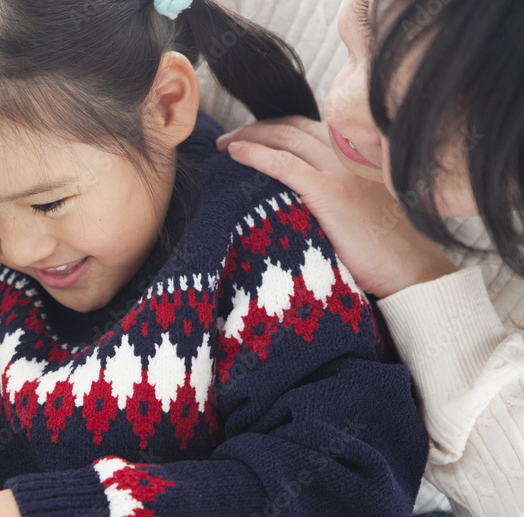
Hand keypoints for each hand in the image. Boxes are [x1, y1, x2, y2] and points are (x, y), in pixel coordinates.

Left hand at [217, 116, 456, 297]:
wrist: (411, 270)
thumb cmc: (384, 247)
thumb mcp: (361, 205)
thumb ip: (336, 188)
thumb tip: (297, 193)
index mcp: (357, 154)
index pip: (308, 127)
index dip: (275, 127)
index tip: (250, 136)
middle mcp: (350, 154)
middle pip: (292, 127)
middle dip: (256, 128)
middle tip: (229, 139)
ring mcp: (341, 170)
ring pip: (285, 138)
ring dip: (249, 136)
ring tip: (225, 145)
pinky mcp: (331, 192)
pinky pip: (284, 164)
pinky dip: (256, 154)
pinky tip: (236, 154)